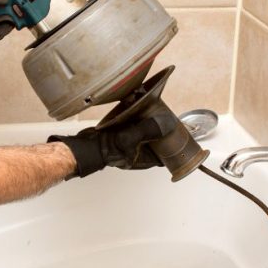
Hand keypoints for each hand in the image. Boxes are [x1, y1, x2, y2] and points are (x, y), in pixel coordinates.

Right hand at [48, 116, 177, 177]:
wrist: (86, 145)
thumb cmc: (105, 148)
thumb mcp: (130, 138)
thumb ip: (149, 130)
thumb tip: (167, 123)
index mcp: (145, 159)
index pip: (166, 154)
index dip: (175, 145)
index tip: (181, 134)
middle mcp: (140, 152)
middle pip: (159, 141)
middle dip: (165, 131)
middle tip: (171, 119)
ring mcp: (132, 144)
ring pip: (149, 132)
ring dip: (153, 122)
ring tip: (160, 111)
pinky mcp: (125, 134)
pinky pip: (138, 126)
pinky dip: (141, 117)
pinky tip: (143, 108)